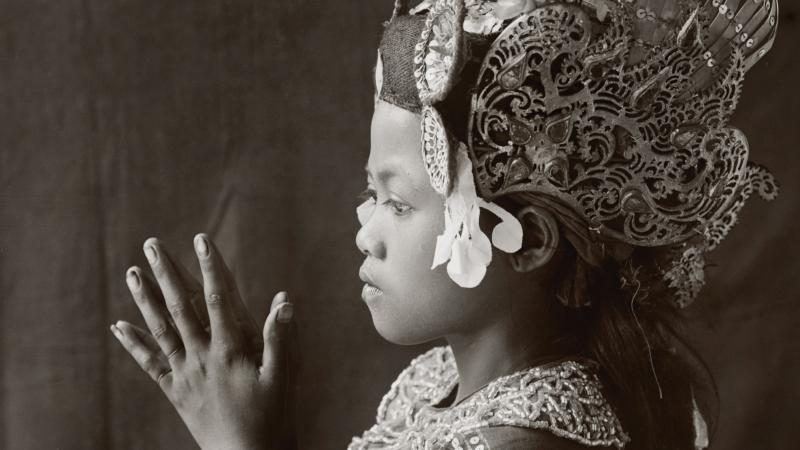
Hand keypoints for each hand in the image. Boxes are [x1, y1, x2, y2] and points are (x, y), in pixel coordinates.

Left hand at [111, 234, 294, 449]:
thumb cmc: (270, 417)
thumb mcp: (283, 376)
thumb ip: (281, 338)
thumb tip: (284, 299)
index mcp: (230, 350)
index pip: (217, 299)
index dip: (210, 267)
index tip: (201, 240)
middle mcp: (202, 356)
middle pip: (180, 307)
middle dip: (166, 273)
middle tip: (151, 244)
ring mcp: (185, 373)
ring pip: (160, 329)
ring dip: (144, 299)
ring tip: (132, 272)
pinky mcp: (176, 391)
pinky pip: (150, 364)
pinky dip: (134, 344)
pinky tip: (118, 325)